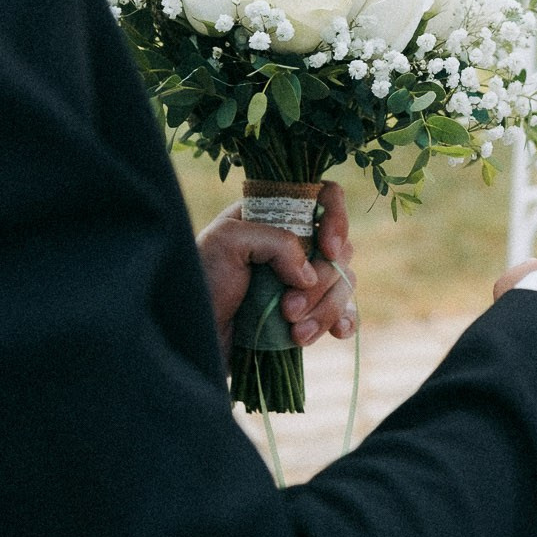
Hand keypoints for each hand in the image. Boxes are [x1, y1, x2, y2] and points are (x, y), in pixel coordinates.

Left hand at [199, 183, 355, 350]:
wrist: (193, 338)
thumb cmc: (201, 281)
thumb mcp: (227, 242)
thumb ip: (275, 241)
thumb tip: (310, 274)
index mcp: (276, 215)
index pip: (325, 198)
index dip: (336, 219)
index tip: (327, 249)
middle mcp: (295, 244)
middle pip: (340, 249)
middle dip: (320, 284)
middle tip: (287, 308)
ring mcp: (302, 280)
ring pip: (344, 283)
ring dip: (325, 311)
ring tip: (294, 333)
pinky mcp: (307, 313)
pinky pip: (344, 311)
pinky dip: (344, 321)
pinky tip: (336, 333)